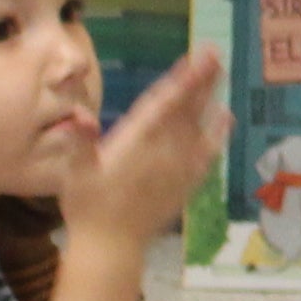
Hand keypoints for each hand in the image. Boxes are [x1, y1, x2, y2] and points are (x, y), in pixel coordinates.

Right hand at [60, 52, 225, 251]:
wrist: (110, 247)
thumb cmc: (86, 206)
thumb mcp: (74, 173)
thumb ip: (80, 143)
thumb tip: (79, 117)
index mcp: (135, 144)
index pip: (162, 105)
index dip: (180, 81)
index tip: (195, 59)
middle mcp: (162, 152)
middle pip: (186, 110)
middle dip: (201, 81)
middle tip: (215, 53)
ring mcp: (177, 169)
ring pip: (198, 126)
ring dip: (210, 98)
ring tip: (221, 74)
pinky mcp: (185, 184)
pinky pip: (207, 155)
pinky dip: (218, 135)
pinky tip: (226, 117)